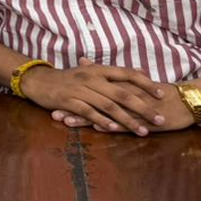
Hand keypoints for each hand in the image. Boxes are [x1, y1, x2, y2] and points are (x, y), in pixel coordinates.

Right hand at [22, 57, 167, 136]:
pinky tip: (114, 130)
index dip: (146, 84)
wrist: (38, 80)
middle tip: (159, 119)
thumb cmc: (67, 77)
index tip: (162, 94)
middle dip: (143, 107)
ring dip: (127, 120)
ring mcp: (80, 90)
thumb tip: (140, 70)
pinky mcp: (69, 101)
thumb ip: (114, 73)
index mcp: (98, 69)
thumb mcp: (90, 70)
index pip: (127, 74)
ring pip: (109, 106)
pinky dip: (102, 121)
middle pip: (122, 93)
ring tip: (142, 131)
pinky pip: (89, 112)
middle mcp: (91, 78)